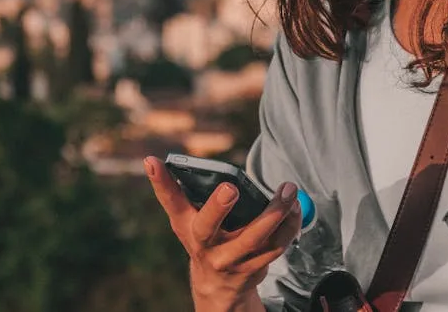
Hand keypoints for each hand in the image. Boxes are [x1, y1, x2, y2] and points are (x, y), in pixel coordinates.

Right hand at [144, 156, 301, 311]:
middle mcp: (204, 244)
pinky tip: (294, 208)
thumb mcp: (187, 220)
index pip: (171, 201)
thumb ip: (180, 192)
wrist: (218, 287)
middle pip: (208, 227)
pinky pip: (276, 245)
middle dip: (218, 207)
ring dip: (275, 213)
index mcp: (186, 226)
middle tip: (230, 187)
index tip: (152, 160)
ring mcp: (229, 259)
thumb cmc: (204, 240)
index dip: (160, 181)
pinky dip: (289, 225)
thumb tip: (167, 160)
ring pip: (254, 237)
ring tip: (288, 190)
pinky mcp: (254, 267)